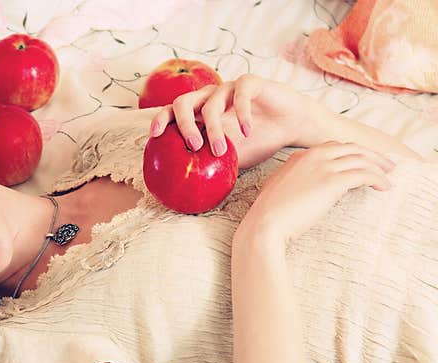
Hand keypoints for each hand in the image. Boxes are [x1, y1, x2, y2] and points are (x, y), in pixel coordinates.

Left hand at [149, 74, 322, 168]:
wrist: (292, 126)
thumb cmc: (258, 142)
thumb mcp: (231, 159)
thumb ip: (211, 167)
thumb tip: (190, 195)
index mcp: (200, 113)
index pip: (172, 112)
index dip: (161, 120)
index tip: (154, 136)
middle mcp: (210, 97)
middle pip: (183, 102)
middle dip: (182, 123)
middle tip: (192, 145)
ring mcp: (228, 88)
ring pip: (211, 103)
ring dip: (214, 129)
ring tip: (222, 150)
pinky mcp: (250, 82)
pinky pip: (240, 94)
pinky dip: (241, 114)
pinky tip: (247, 131)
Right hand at [241, 141, 395, 246]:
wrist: (265, 224)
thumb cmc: (268, 214)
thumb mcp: (278, 189)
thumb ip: (294, 180)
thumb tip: (307, 186)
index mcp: (299, 157)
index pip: (332, 147)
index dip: (351, 153)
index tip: (361, 161)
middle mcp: (313, 157)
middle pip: (351, 148)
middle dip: (371, 155)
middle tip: (385, 165)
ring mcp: (323, 167)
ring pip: (361, 159)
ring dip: (379, 166)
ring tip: (388, 175)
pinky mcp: (333, 181)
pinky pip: (364, 175)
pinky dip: (378, 179)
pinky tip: (384, 187)